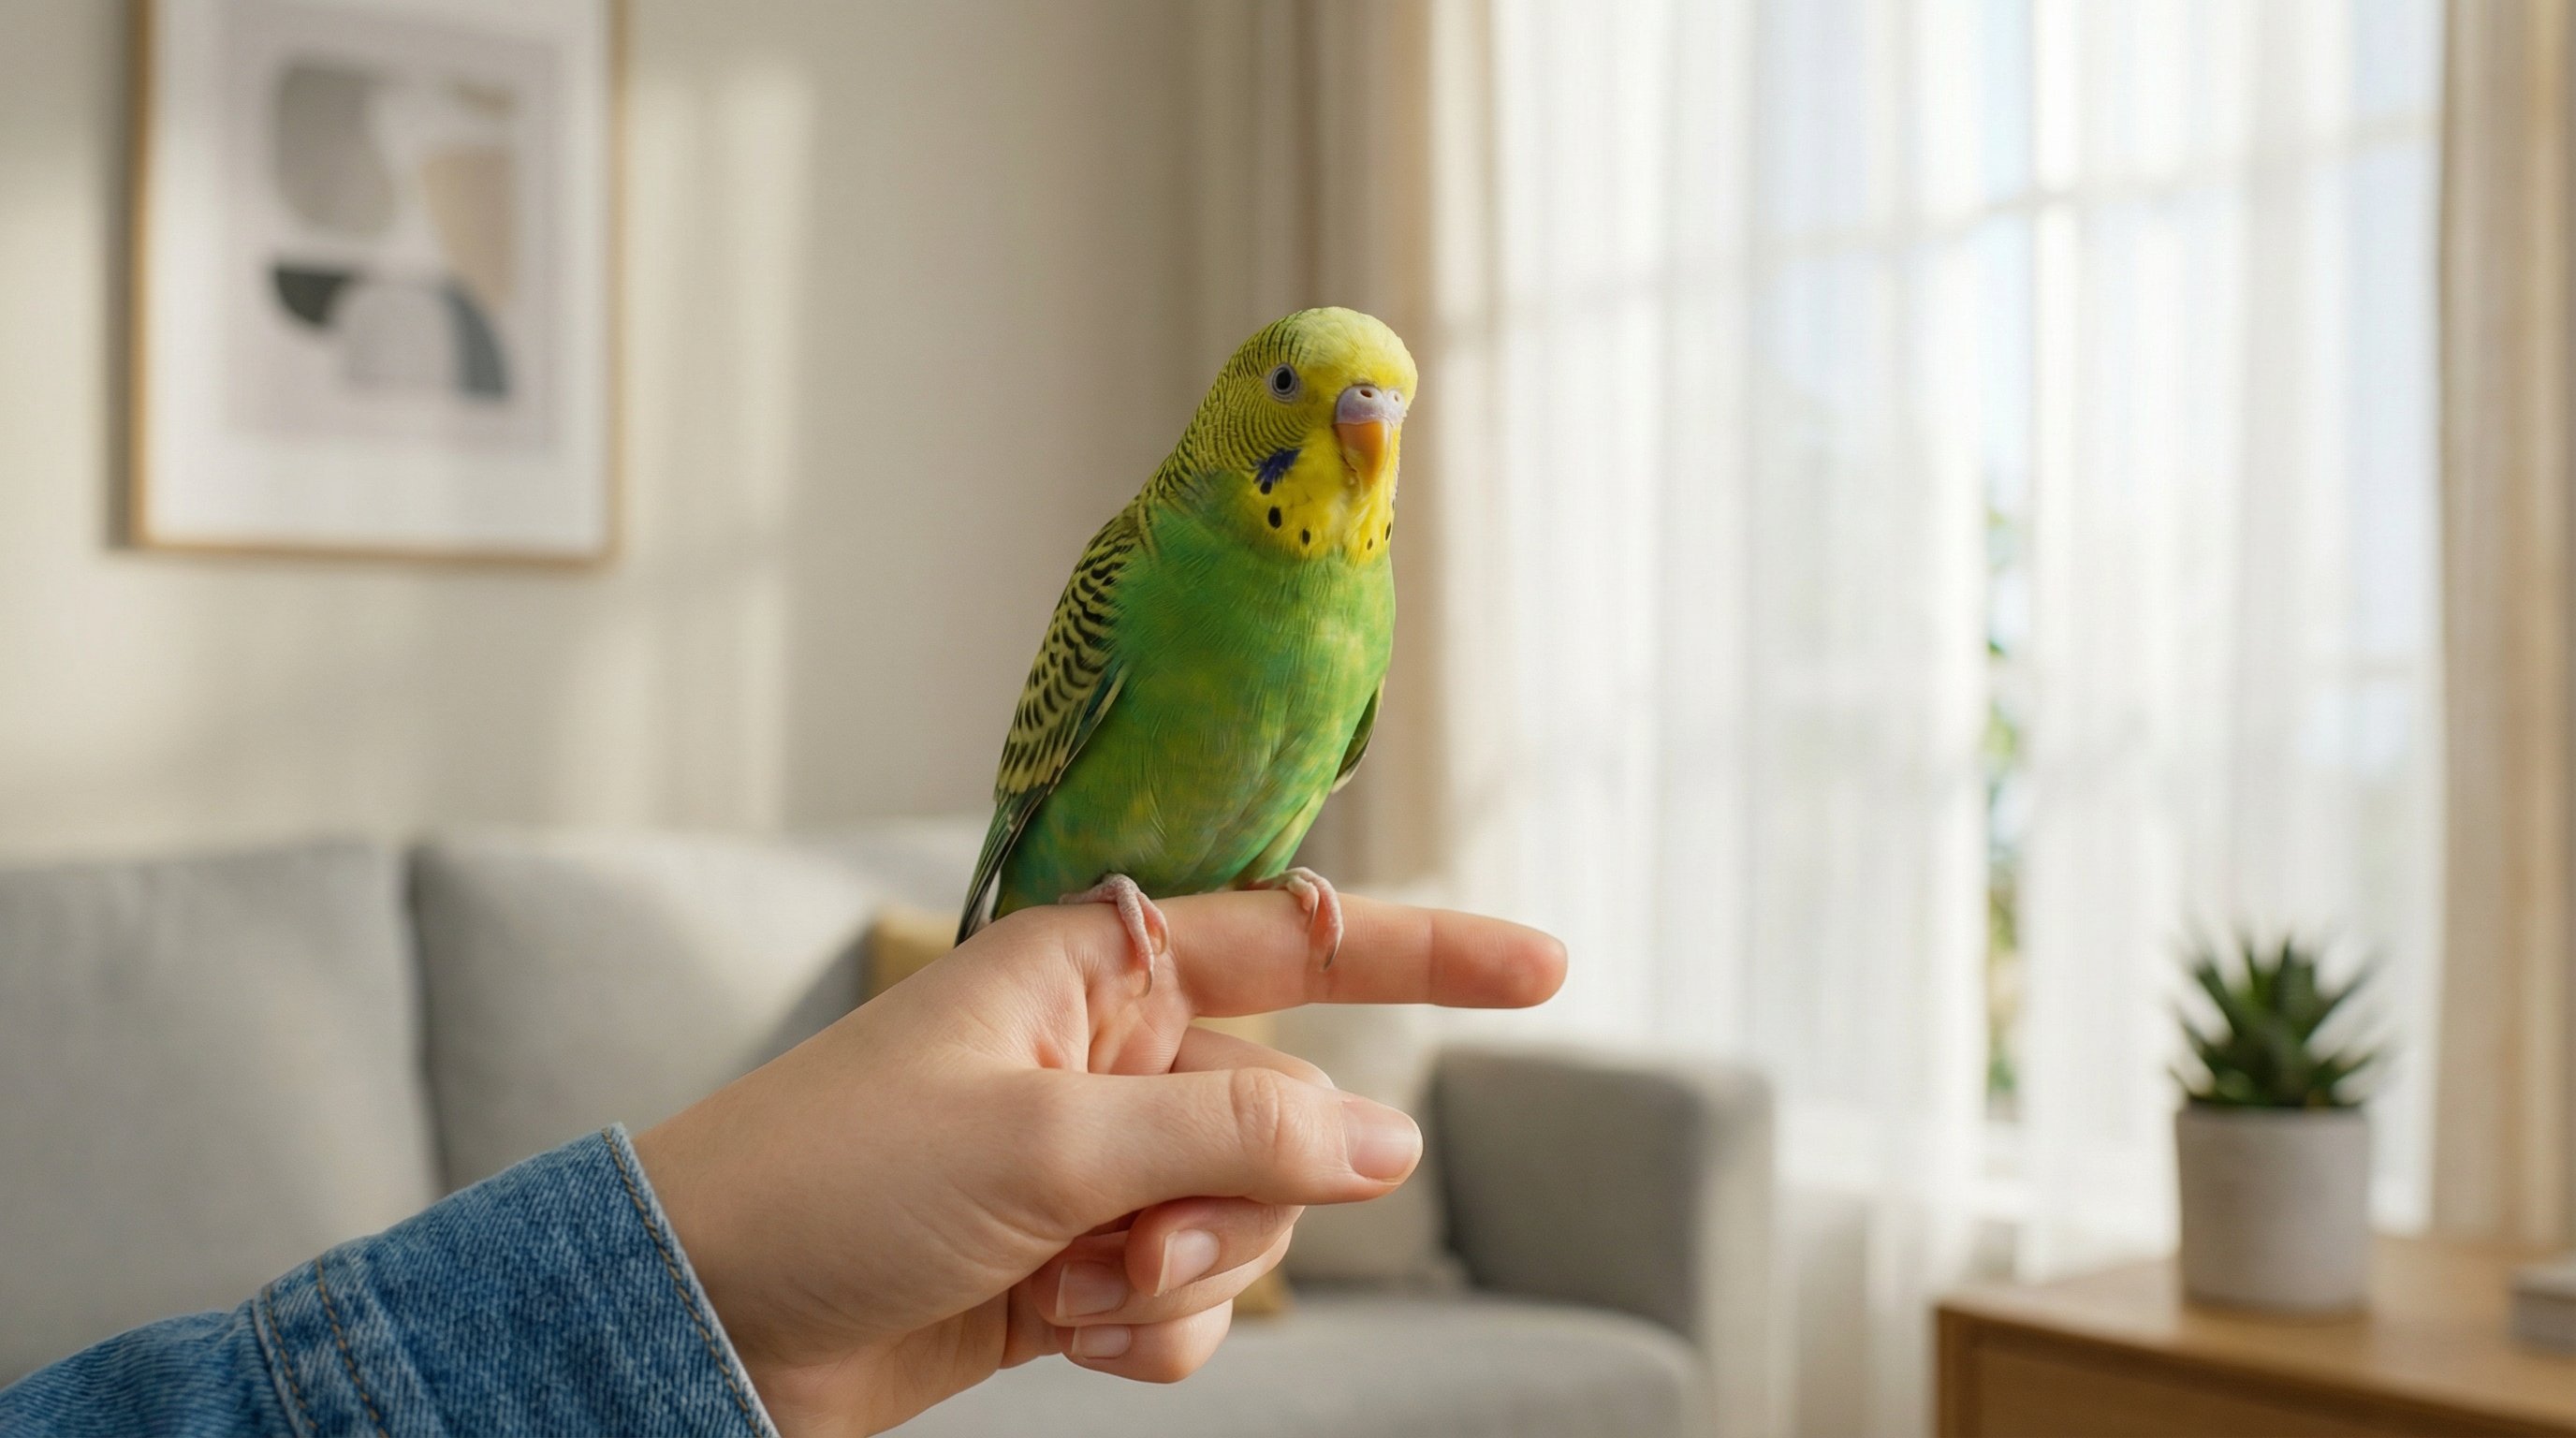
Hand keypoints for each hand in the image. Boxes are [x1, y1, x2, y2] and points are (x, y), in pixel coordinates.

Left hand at [631, 893, 1565, 1436]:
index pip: (1296, 938)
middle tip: (1135, 1245)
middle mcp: (1112, 1055)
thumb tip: (1391, 1145)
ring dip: (1187, 1278)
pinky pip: (1192, 1301)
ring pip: (1250, 1220)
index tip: (1552, 966)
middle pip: (1285, 1116)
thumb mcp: (1045, 1142)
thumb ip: (1233, 1135)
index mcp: (1097, 967)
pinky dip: (1152, 1332)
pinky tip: (1067, 1334)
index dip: (1429, 949)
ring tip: (1077, 1294)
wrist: (703, 1318)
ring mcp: (1100, 1165)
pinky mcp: (1080, 1265)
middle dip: (1241, 1199)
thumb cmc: (838, 1181)